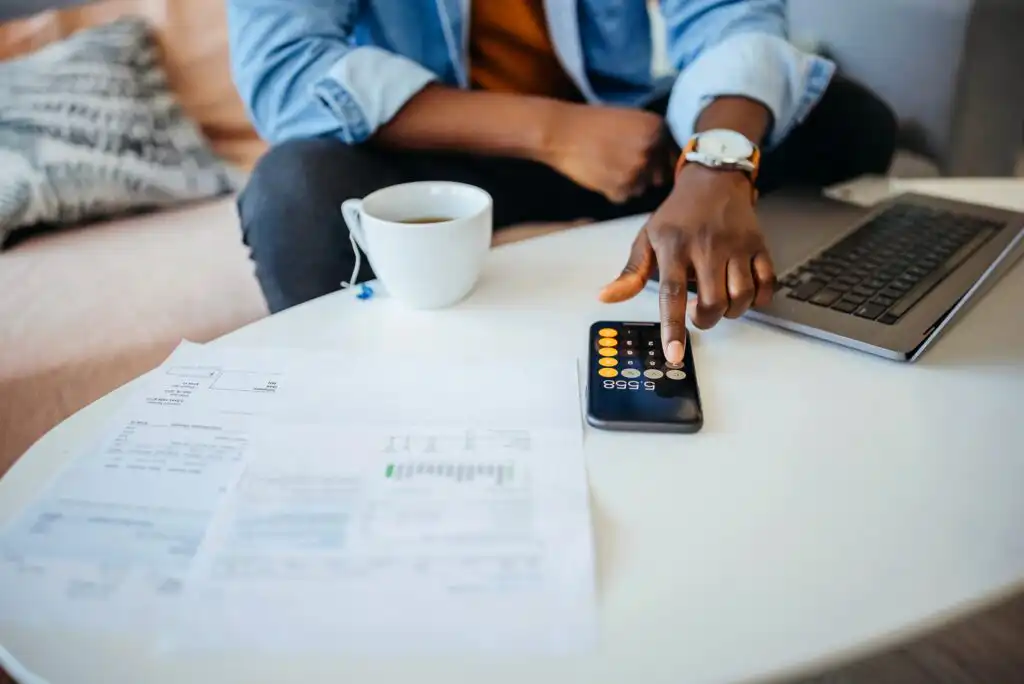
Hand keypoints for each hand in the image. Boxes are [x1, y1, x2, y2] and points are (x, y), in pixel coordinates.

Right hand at [542, 103, 676, 203]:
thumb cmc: (594, 123)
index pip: (673, 156)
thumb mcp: (631, 120)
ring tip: (608, 167)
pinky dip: (613, 191)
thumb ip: (653, 138)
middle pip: (660, 176)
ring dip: (629, 184)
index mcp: (658, 128)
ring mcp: (637, 170)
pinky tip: (600, 174)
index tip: (646, 162)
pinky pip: (625, 197)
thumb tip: (671, 163)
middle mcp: (652, 149)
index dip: (659, 162)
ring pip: (642, 189)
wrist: (561, 132)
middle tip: (623, 165)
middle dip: (646, 174)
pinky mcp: (621, 188)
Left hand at [598, 164, 776, 363]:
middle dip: (705, 320)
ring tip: (719, 302)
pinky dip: (758, 299)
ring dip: (731, 311)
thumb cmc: (677, 215)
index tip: (674, 354)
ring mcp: (736, 245)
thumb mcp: (647, 238)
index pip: (672, 294)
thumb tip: (606, 297)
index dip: (673, 327)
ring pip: (741, 296)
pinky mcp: (759, 245)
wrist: (714, 180)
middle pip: (712, 302)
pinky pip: (766, 284)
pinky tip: (743, 293)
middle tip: (697, 313)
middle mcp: (707, 246)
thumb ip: (630, 273)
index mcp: (674, 247)